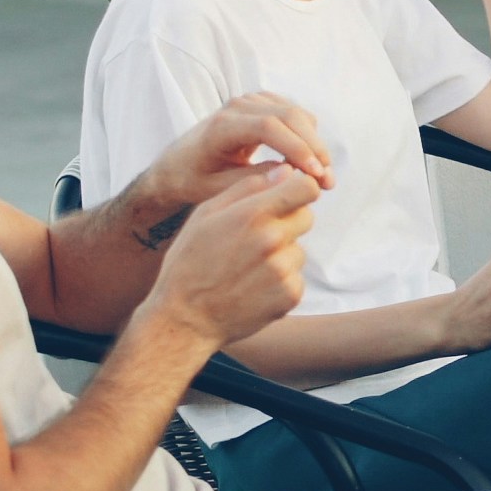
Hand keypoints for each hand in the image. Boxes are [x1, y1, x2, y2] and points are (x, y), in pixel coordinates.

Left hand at [138, 94, 331, 207]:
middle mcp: (237, 106)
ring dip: (315, 144)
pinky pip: (296, 115)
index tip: (316, 174)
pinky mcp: (262, 104)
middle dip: (315, 148)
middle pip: (290, 116)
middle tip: (328, 182)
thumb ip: (252, 182)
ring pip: (298, 114)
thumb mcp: (217, 190)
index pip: (269, 126)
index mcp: (221, 126)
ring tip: (322, 177)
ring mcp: (251, 102)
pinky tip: (309, 164)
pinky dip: (308, 137)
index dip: (297, 148)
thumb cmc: (192, 180)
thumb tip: (291, 174)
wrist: (178, 164)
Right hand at [145, 165, 318, 345]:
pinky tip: (252, 288)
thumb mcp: (205, 216)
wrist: (184, 320)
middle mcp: (272, 240)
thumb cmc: (190, 262)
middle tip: (255, 239)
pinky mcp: (290, 295)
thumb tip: (285, 170)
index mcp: (252, 215)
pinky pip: (296, 278)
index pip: (305, 187)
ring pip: (298, 250)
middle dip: (287, 222)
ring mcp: (283, 270)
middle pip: (306, 216)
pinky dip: (280, 282)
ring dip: (281, 255)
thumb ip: (247, 188)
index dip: (300, 188)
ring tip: (247, 269)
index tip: (291, 194)